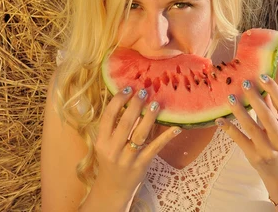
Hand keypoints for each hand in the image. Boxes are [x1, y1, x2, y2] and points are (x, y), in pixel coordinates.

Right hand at [90, 87, 180, 208]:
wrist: (113, 188)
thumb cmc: (110, 160)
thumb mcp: (105, 144)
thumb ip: (113, 126)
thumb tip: (127, 100)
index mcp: (102, 141)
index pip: (108, 117)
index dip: (118, 101)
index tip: (128, 89)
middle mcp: (113, 149)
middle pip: (125, 123)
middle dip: (135, 106)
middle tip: (143, 92)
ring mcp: (127, 158)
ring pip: (140, 135)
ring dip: (149, 118)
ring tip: (156, 104)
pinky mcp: (141, 165)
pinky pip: (155, 148)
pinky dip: (166, 137)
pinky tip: (176, 128)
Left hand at [215, 74, 277, 180]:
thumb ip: (273, 107)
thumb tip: (262, 84)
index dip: (274, 90)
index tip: (263, 75)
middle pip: (267, 116)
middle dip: (255, 98)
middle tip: (244, 82)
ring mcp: (268, 150)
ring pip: (252, 127)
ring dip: (239, 111)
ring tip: (230, 96)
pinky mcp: (254, 157)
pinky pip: (239, 140)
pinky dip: (229, 129)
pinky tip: (220, 120)